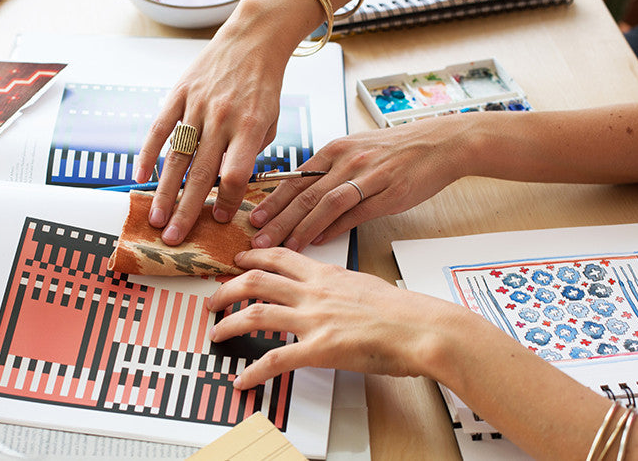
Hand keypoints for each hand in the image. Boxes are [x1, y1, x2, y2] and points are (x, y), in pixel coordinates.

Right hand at [134, 0, 301, 245]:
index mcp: (250, 127)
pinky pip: (160, 129)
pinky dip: (148, 154)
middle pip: (201, 174)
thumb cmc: (263, 86)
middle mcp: (222, 117)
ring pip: (177, 157)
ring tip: (156, 219)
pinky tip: (139, 177)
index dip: (227, 201)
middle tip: (175, 238)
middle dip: (187, 210)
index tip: (220, 219)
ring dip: (165, 192)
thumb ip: (249, 153)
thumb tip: (226, 188)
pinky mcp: (178, 94)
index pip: (234, 175)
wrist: (252, 39)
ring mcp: (197, 105)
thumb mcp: (270, 122)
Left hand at [207, 248, 463, 388]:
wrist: (423, 328)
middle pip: (256, 279)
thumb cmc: (406, 312)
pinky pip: (276, 359)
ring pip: (256, 313)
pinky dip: (254, 371)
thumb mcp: (367, 285)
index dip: (253, 257)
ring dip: (229, 322)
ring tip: (216, 332)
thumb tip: (336, 292)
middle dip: (228, 287)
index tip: (239, 260)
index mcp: (327, 274)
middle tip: (214, 298)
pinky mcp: (319, 348)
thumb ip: (343, 287)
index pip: (280, 257)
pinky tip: (243, 379)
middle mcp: (314, 291)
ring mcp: (314, 318)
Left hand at [249, 116, 471, 250]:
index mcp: (334, 149)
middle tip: (256, 239)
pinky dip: (334, 228)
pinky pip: (355, 212)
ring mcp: (367, 176)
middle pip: (303, 193)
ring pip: (325, 204)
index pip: (294, 178)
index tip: (252, 218)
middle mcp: (346, 160)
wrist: (440, 143)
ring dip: (300, 228)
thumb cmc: (396, 150)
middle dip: (276, 219)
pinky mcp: (388, 193)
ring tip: (283, 246)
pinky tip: (319, 241)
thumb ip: (328, 173)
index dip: (271, 201)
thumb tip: (301, 199)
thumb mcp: (356, 151)